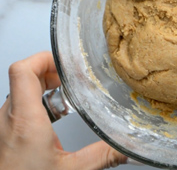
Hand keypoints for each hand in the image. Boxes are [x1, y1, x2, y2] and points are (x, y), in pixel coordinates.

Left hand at [0, 52, 127, 169]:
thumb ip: (102, 156)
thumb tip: (128, 148)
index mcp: (25, 121)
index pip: (23, 70)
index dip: (44, 58)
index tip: (66, 61)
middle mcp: (9, 118)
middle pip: (25, 76)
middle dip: (52, 71)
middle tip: (73, 76)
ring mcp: (4, 125)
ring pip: (21, 90)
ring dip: (45, 86)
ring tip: (68, 92)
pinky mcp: (5, 133)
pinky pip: (20, 105)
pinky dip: (39, 101)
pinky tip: (56, 113)